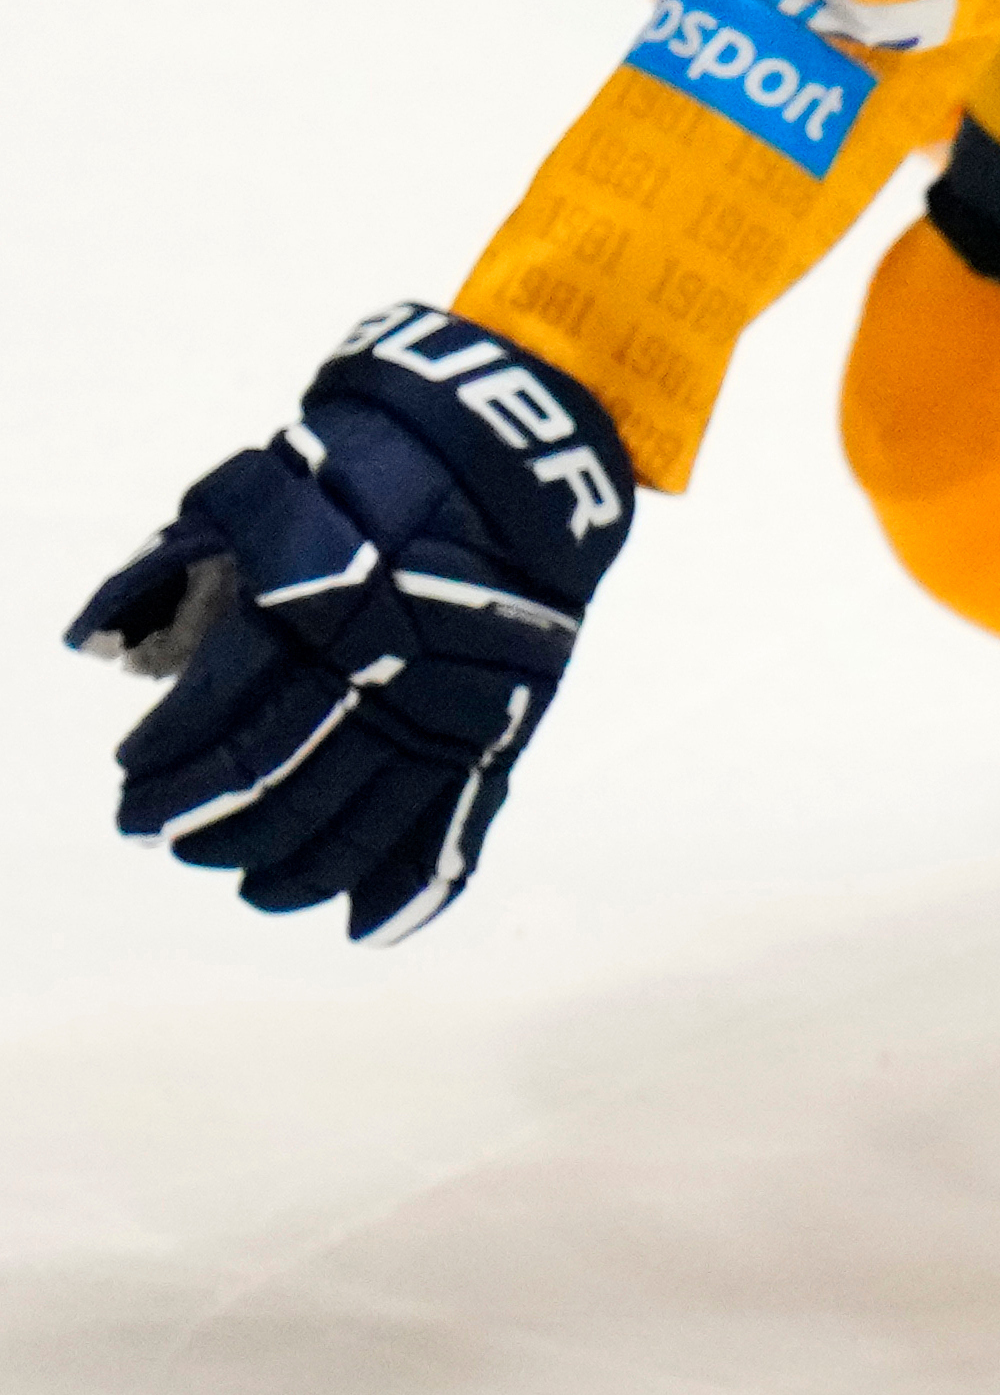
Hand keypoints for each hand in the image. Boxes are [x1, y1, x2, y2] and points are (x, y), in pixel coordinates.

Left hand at [66, 306, 634, 942]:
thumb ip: (171, 568)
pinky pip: (458, 826)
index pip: (226, 715)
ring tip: (247, 885)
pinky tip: (362, 928)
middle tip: (165, 840)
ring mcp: (452, 709)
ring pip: (363, 819)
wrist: (510, 466)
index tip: (131, 784)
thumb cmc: (365, 473)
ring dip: (294, 866)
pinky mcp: (500, 729)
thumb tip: (94, 647)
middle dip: (213, 823)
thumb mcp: (253, 494)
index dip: (170, 761)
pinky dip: (412, 887)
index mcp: (319, 610)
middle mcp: (387, 671)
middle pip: (286, 781)